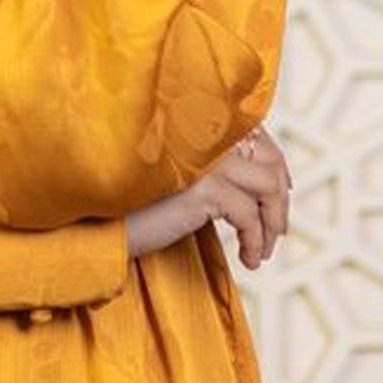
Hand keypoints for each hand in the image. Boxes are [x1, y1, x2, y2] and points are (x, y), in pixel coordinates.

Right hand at [125, 124, 291, 270]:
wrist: (101, 220)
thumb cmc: (137, 202)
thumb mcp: (183, 176)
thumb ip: (215, 166)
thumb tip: (269, 184)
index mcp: (201, 124)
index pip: (258, 135)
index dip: (277, 166)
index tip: (280, 196)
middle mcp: (207, 133)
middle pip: (271, 161)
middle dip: (279, 202)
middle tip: (275, 233)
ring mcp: (207, 158)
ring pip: (269, 188)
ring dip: (271, 225)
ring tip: (261, 251)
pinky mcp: (204, 187)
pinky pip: (249, 216)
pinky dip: (254, 241)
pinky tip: (247, 259)